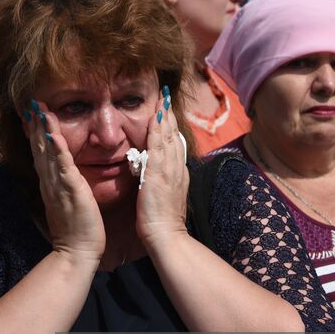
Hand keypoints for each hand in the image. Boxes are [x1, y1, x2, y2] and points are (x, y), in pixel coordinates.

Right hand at [24, 99, 104, 265]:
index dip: (35, 132)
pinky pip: (62, 165)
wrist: (76, 252)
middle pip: (39, 147)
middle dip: (35, 123)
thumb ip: (64, 185)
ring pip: (47, 152)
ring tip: (39, 108)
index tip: (32, 112)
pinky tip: (52, 134)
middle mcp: (50, 181)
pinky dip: (57, 148)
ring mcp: (58, 184)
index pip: (40, 152)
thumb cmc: (76, 229)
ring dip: (42, 128)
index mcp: (50, 183)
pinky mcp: (70, 190)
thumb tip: (63, 174)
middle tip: (31, 102)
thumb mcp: (66, 201)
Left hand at [136, 86, 188, 249]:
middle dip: (170, 116)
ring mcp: (170, 169)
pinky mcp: (159, 173)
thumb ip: (161, 183)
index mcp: (178, 174)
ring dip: (166, 117)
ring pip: (169, 137)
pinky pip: (159, 145)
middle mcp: (177, 168)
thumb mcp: (164, 197)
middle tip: (166, 97)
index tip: (168, 113)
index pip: (175, 145)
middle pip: (174, 136)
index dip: (172, 128)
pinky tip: (156, 116)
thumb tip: (156, 174)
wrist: (166, 235)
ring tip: (163, 99)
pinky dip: (158, 129)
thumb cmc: (162, 222)